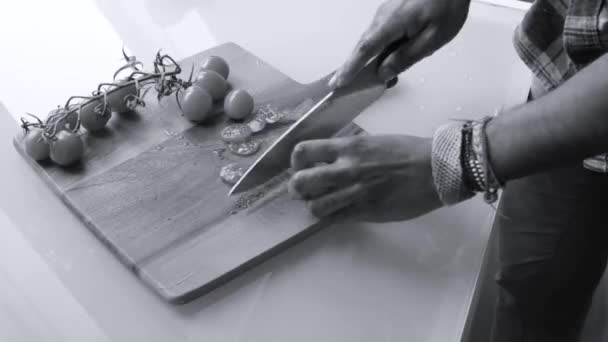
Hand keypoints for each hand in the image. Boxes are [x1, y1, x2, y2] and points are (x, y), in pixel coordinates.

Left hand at [288, 135, 443, 221]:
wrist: (436, 169)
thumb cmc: (408, 152)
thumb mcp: (373, 142)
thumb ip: (349, 152)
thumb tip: (330, 161)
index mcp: (348, 148)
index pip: (304, 151)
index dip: (296, 162)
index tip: (301, 167)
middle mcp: (346, 169)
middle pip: (301, 182)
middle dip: (296, 189)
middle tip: (302, 191)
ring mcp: (355, 193)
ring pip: (315, 206)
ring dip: (314, 207)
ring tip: (322, 204)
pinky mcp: (366, 212)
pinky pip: (336, 219)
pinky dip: (332, 218)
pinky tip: (338, 213)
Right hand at [329, 0, 469, 87]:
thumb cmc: (446, 5)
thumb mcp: (432, 38)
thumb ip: (406, 57)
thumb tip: (384, 72)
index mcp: (392, 23)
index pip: (366, 49)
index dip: (351, 67)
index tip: (339, 81)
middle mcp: (383, 16)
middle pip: (363, 45)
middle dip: (351, 66)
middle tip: (339, 84)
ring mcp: (386, 12)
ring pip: (371, 40)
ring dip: (366, 59)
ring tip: (366, 78)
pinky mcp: (392, 12)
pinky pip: (379, 34)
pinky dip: (376, 50)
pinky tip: (385, 60)